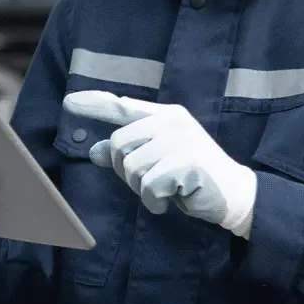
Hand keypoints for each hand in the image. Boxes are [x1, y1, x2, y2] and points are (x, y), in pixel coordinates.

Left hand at [62, 91, 256, 238]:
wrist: (235, 193)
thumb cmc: (193, 176)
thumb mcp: (159, 160)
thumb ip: (130, 151)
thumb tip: (95, 152)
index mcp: (166, 115)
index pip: (123, 106)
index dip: (94, 104)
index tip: (68, 102)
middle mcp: (172, 121)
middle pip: (118, 144)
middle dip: (124, 171)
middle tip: (149, 183)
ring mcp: (179, 140)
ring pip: (130, 167)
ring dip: (140, 189)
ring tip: (164, 190)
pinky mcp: (185, 163)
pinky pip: (147, 187)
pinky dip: (154, 202)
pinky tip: (172, 200)